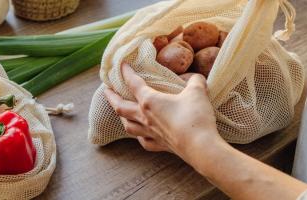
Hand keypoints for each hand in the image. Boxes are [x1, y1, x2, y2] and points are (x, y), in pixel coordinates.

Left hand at [104, 63, 222, 154]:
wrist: (200, 147)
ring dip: (122, 117)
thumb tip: (195, 77)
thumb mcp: (197, 92)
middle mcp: (145, 117)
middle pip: (121, 107)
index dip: (126, 73)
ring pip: (128, 126)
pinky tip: (141, 134)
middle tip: (106, 90)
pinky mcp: (159, 146)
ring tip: (120, 112)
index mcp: (150, 101)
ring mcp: (150, 133)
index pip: (133, 83)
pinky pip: (143, 140)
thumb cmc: (195, 117)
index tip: (121, 65)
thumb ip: (195, 81)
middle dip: (112, 97)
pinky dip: (139, 135)